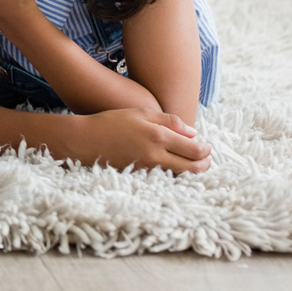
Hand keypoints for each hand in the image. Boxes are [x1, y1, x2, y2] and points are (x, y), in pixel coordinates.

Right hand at [70, 107, 211, 172]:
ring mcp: (148, 169)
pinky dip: (175, 175)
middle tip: (207, 159)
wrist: (84, 141)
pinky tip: (175, 169)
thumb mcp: (139, 112)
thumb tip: (193, 134)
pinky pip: (166, 179)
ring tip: (195, 165)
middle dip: (204, 164)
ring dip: (192, 171)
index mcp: (158, 136)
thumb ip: (168, 121)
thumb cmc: (110, 122)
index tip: (208, 147)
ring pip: (181, 176)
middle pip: (192, 167)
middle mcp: (155, 155)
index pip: (194, 149)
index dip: (206, 150)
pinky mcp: (140, 177)